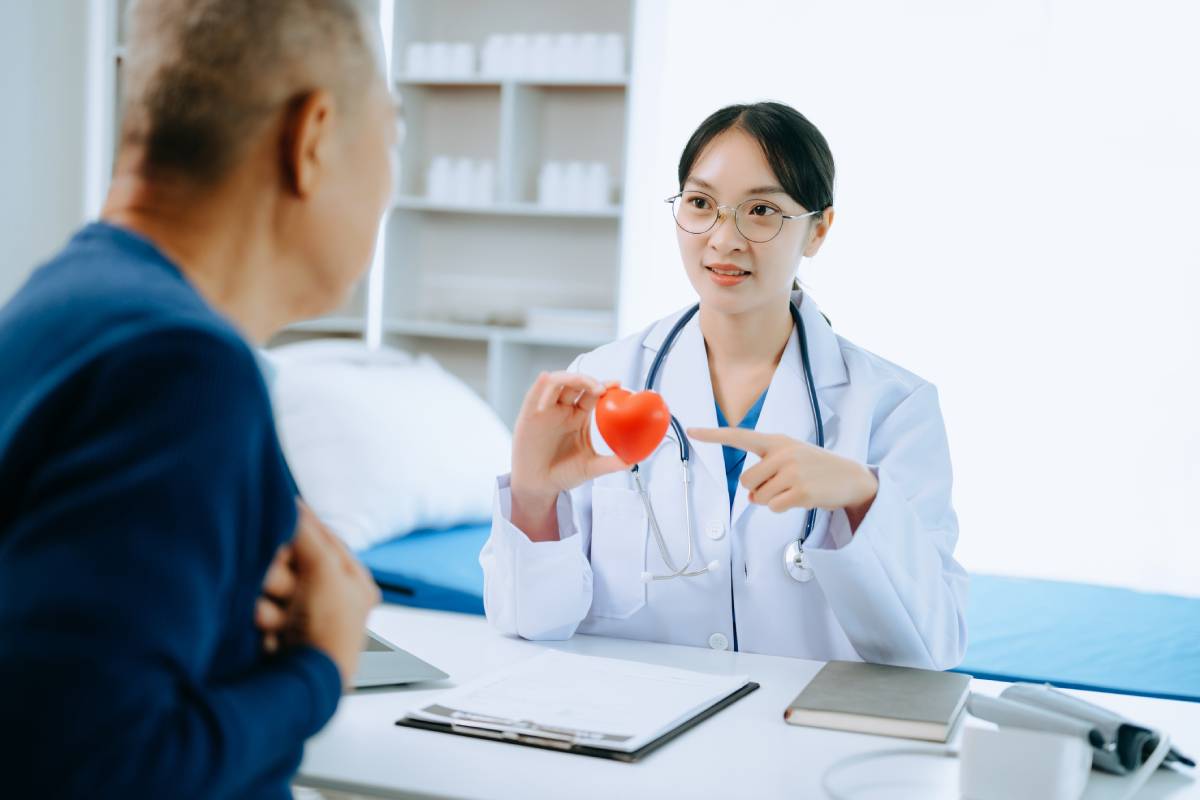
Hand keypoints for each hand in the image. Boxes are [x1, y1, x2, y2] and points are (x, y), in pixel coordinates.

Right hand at [258, 501, 380, 687]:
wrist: (307, 685)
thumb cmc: (330, 630)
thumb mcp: (324, 572)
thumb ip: (307, 535)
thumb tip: (292, 505)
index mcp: (355, 581)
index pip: (327, 540)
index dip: (304, 526)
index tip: (283, 508)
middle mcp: (334, 598)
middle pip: (295, 564)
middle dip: (282, 576)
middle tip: (284, 589)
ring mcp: (308, 617)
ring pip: (275, 587)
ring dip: (269, 600)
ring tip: (276, 620)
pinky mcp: (283, 634)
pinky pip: (263, 610)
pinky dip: (263, 619)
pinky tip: (270, 632)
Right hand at [509, 371, 628, 538]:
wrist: (539, 486)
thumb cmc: (563, 474)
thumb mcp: (591, 467)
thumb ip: (611, 463)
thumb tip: (633, 460)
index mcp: (579, 417)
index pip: (593, 393)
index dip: (604, 385)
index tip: (618, 384)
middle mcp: (563, 409)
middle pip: (576, 383)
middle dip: (590, 380)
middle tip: (602, 388)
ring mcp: (546, 410)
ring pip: (557, 382)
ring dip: (571, 378)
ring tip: (585, 386)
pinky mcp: (529, 414)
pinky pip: (534, 393)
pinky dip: (542, 384)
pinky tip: (548, 380)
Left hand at [687, 428, 877, 526]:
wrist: (851, 478)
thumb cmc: (816, 467)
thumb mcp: (791, 456)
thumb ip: (766, 469)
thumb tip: (750, 497)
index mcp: (777, 441)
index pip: (740, 436)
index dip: (714, 435)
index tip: (691, 431)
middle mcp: (783, 453)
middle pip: (747, 481)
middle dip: (759, 490)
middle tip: (783, 485)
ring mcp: (792, 472)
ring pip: (758, 497)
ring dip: (771, 500)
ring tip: (795, 490)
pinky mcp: (801, 492)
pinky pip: (773, 508)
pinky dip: (783, 508)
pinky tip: (801, 498)